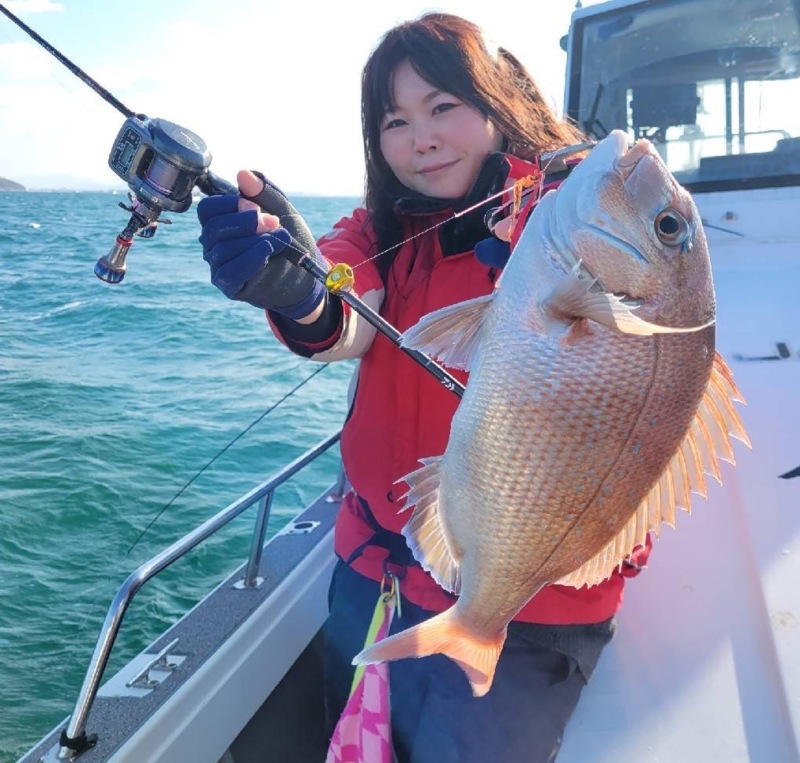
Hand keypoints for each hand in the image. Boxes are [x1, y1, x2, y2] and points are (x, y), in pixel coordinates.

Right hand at [197, 171, 324, 318]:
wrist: (306, 274)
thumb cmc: (290, 240)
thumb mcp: (283, 210)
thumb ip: (264, 192)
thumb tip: (243, 174)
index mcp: (221, 222)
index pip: (207, 210)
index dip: (229, 205)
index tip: (256, 206)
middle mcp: (214, 244)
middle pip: (214, 229)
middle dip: (247, 223)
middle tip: (273, 223)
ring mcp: (220, 266)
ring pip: (223, 249)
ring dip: (256, 241)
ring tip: (280, 240)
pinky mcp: (229, 285)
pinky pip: (230, 272)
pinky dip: (251, 259)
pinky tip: (268, 253)